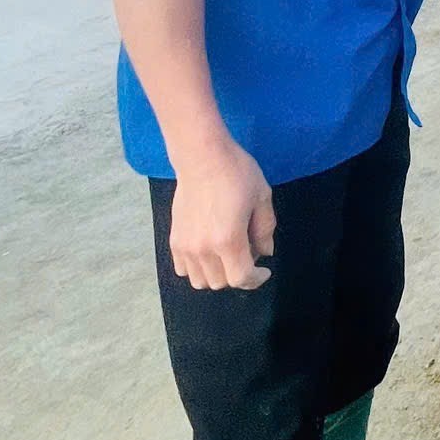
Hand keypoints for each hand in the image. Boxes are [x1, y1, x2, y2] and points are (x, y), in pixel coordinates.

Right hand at [169, 139, 275, 290]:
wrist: (202, 157)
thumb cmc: (236, 173)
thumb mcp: (262, 197)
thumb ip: (265, 229)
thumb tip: (264, 253)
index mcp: (228, 240)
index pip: (241, 278)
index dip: (256, 280)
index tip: (264, 271)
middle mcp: (203, 249)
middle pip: (221, 283)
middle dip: (239, 274)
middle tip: (248, 251)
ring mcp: (185, 246)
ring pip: (201, 281)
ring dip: (217, 274)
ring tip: (227, 253)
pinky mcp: (174, 240)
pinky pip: (183, 269)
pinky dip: (197, 269)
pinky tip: (208, 252)